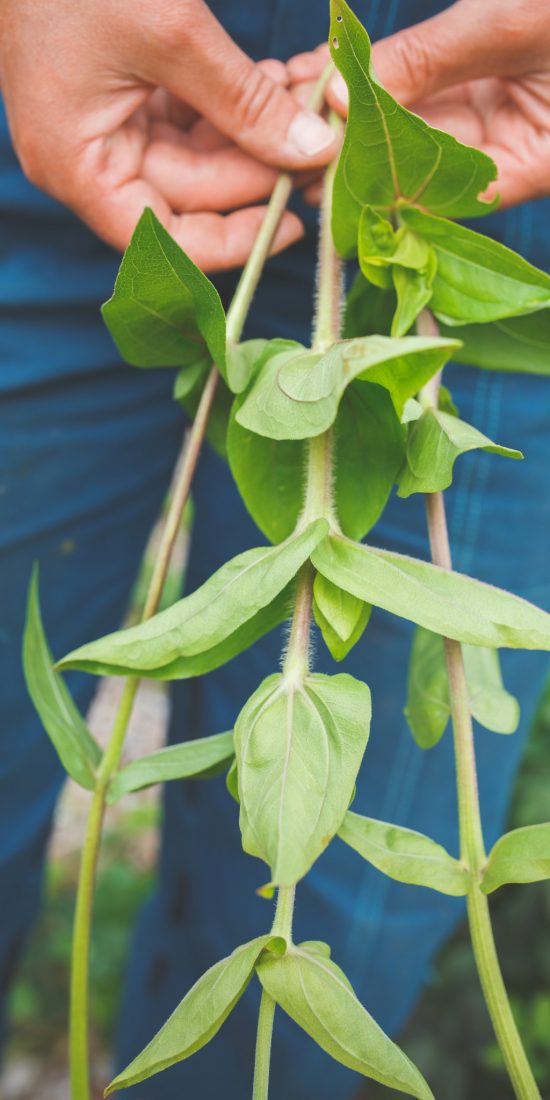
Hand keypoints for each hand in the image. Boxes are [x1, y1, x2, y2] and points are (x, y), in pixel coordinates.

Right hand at [0, 0, 338, 269]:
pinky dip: (232, 104)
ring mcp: (106, 122)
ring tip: (306, 108)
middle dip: (255, 171)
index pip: (159, 239)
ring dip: (252, 134)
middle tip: (321, 149)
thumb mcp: (172, 34)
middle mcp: (88, 157)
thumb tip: (312, 150)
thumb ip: (244, 101)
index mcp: (76, 165)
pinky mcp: (125, 89)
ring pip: (196, 156)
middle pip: (187, 195)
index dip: (229, 241)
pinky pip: (190, 116)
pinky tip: (276, 84)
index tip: (290, 225)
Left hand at [290, 0, 549, 208]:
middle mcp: (508, 146)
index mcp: (533, 161)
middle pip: (417, 163)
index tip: (318, 174)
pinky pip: (416, 82)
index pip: (443, 194)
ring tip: (290, 96)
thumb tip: (342, 97)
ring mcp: (493, 109)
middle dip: (350, 146)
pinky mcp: (478, 73)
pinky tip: (322, 68)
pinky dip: (372, 75)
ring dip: (351, 108)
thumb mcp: (509, 25)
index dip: (379, 187)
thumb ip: (426, 63)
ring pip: (409, 121)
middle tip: (286, 134)